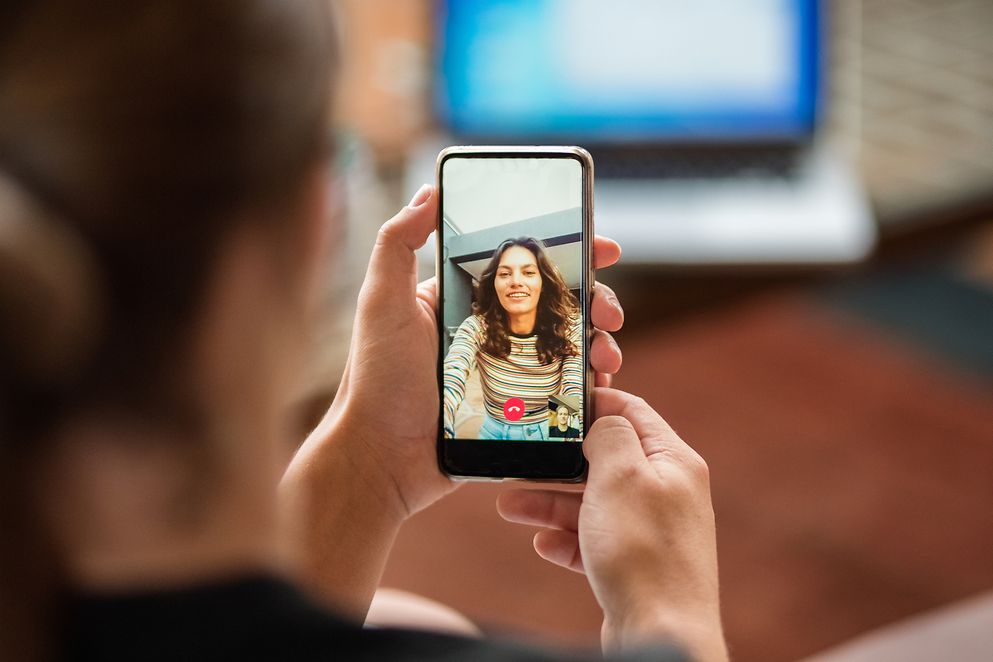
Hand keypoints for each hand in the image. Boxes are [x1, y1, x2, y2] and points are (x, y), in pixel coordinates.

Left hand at [318, 184, 625, 519]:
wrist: (381, 458)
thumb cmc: (376, 378)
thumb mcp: (381, 301)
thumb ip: (398, 242)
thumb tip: (429, 191)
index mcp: (463, 301)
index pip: (524, 267)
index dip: (568, 255)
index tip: (604, 249)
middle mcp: (488, 332)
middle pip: (557, 306)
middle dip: (595, 302)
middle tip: (610, 313)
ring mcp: (505, 372)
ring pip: (566, 347)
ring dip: (598, 343)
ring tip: (607, 355)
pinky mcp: (515, 410)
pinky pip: (561, 390)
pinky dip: (587, 384)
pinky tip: (599, 384)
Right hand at [497, 388, 726, 660]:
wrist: (658, 633)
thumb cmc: (643, 552)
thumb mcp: (620, 475)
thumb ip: (609, 435)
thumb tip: (603, 419)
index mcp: (674, 462)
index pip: (634, 412)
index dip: (595, 401)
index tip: (558, 400)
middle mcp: (667, 493)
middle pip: (605, 461)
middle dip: (559, 462)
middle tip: (522, 457)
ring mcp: (650, 530)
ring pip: (593, 503)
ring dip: (551, 502)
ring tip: (509, 506)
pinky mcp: (635, 564)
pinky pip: (594, 541)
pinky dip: (566, 539)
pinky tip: (543, 543)